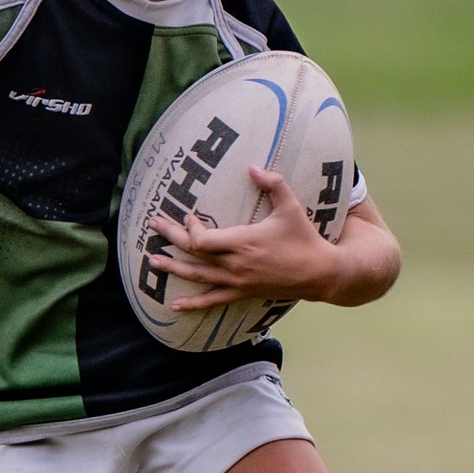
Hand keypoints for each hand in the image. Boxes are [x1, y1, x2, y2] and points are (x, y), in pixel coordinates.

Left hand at [148, 166, 340, 309]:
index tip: (188, 215)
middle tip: (153, 225)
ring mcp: (237, 281)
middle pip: (193, 253)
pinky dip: (193, 304)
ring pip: (197, 276)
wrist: (320, 273)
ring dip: (173, 268)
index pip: (202, 240)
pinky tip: (174, 306)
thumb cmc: (304, 238)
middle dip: (171, 238)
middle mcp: (236, 264)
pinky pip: (213, 300)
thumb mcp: (291, 207)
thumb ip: (273, 184)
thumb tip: (253, 166)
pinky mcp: (242, 292)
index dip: (190, 228)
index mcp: (244, 242)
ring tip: (152, 260)